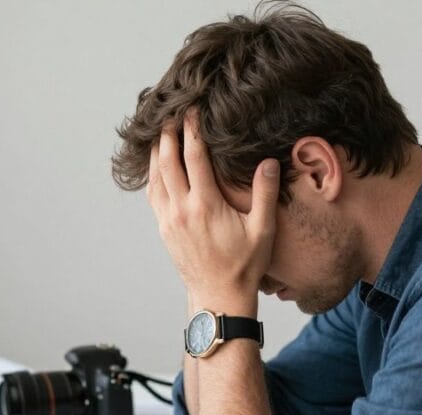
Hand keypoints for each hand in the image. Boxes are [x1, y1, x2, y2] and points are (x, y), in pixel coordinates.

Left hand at [147, 111, 279, 315]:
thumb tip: (269, 162)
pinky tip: (156, 165)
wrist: (218, 296)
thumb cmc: (244, 266)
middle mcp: (182, 210)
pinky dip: (152, 175)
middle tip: (170, 113)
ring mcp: (169, 220)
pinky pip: (153, 195)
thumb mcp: (262, 230)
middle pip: (167, 161)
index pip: (194, 157)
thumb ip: (264, 194)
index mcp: (206, 205)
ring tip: (159, 132)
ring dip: (156, 152)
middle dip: (168, 134)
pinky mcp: (164, 229)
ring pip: (155, 177)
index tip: (192, 111)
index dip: (192, 130)